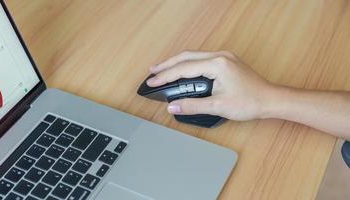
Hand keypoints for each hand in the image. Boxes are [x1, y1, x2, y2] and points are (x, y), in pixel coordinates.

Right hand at [147, 51, 277, 120]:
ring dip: (177, 63)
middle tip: (152, 72)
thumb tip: (173, 106)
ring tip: (162, 70)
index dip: (166, 76)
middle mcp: (219, 56)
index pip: (184, 69)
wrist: (271, 100)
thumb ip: (192, 105)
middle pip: (186, 57)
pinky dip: (188, 64)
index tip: (153, 82)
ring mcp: (223, 57)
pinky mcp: (226, 61)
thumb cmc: (250, 102)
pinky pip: (201, 59)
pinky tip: (182, 70)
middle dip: (167, 64)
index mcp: (217, 64)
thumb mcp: (218, 106)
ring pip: (193, 56)